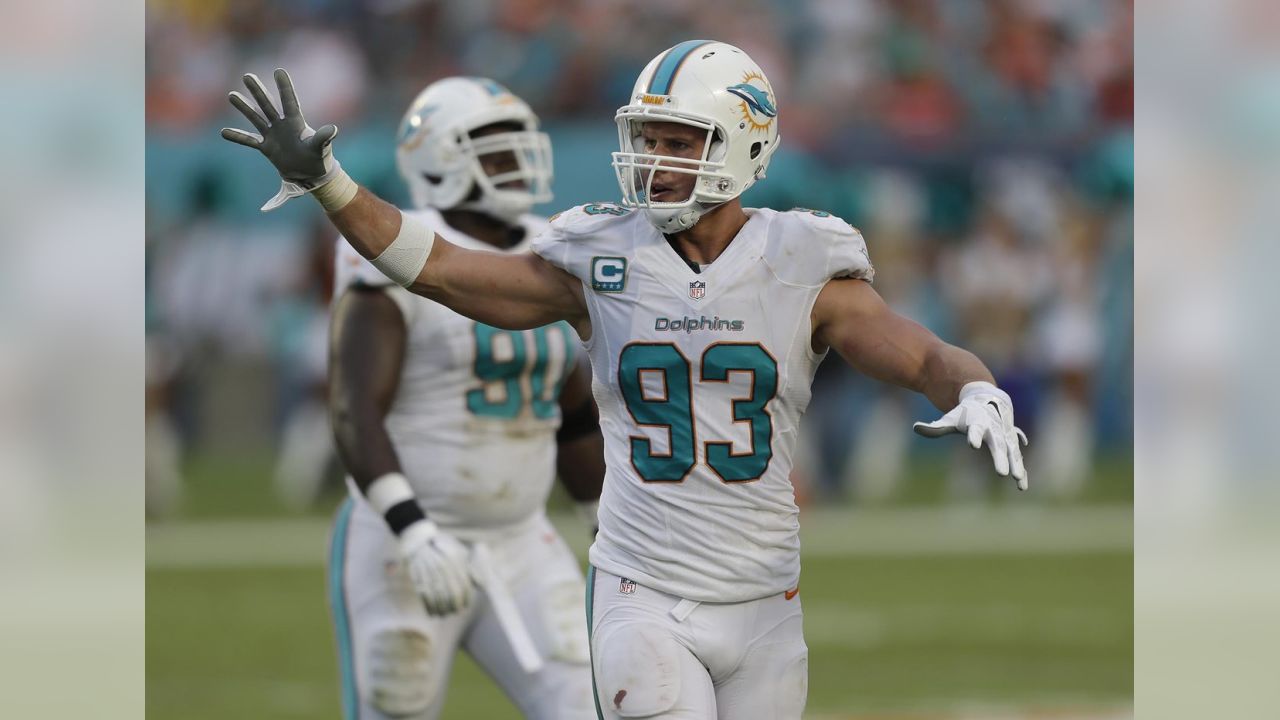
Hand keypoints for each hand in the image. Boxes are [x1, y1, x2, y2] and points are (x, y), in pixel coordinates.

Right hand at [221, 68, 342, 210]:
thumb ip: (324, 138)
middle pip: (267, 105)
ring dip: (244, 108)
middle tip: (247, 76)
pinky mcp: (267, 148)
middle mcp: (282, 125)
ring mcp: (273, 135)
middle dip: (257, 91)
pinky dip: (238, 137)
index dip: (284, 87)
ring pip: (256, 118)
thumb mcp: (321, 147)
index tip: (279, 70)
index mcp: (296, 122)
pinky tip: (224, 132)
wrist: (312, 174)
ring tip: (232, 95)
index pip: (289, 101)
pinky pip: (250, 141)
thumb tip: (334, 129)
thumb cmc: (319, 158)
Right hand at [398, 520, 473, 614]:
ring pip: (438, 596)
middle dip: (454, 606)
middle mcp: (444, 566)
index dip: (466, 598)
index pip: (464, 584)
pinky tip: (432, 613)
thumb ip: (471, 569)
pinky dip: (429, 607)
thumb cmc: (443, 548)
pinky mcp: (418, 576)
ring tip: (444, 615)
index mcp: (456, 560)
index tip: (465, 606)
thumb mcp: (460, 552)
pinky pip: (424, 595)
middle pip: (452, 593)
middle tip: (455, 612)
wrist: (418, 541)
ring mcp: (430, 572)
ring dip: (442, 609)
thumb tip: (482, 586)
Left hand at [914, 381, 1028, 489]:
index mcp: (977, 422)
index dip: (973, 436)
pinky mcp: (1012, 443)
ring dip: (1015, 465)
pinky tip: (1023, 485)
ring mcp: (1005, 436)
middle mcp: (994, 429)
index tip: (972, 444)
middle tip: (1001, 473)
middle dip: (1000, 458)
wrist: (990, 400)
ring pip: (1012, 452)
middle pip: (997, 444)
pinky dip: (1021, 470)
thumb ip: (935, 427)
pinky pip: (1017, 458)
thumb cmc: (966, 413)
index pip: (974, 430)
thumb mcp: (950, 419)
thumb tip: (916, 427)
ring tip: (1018, 481)